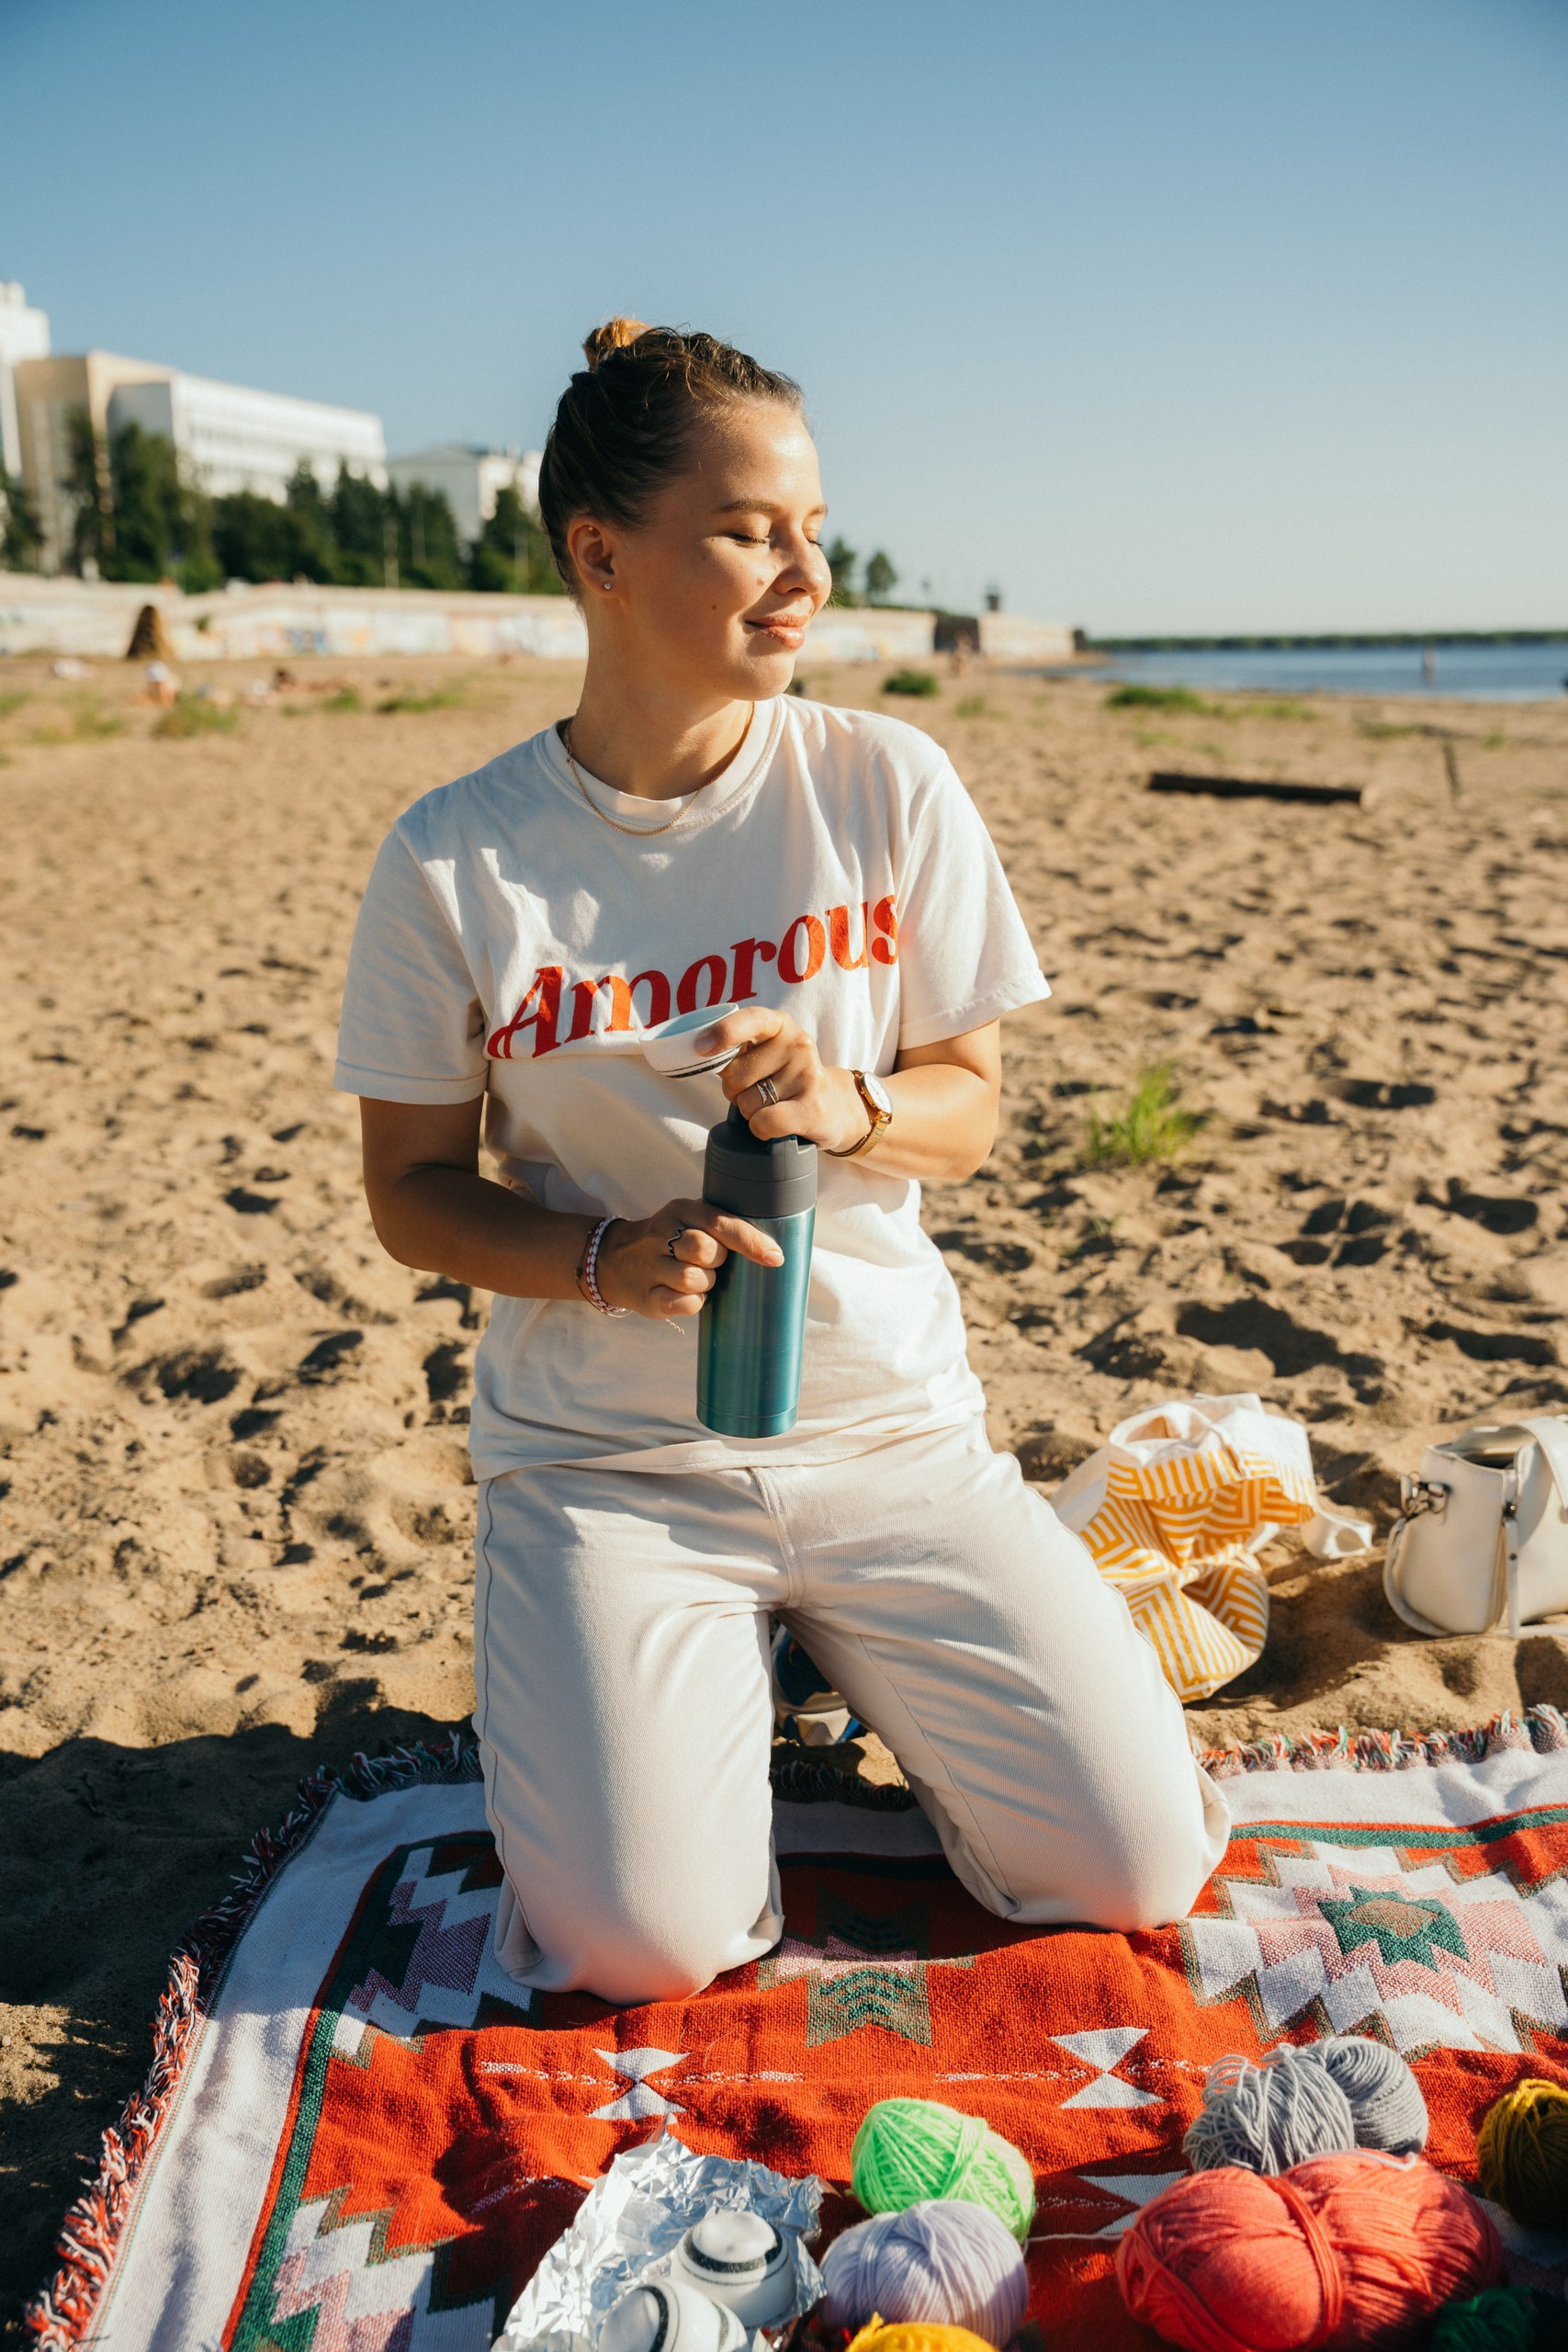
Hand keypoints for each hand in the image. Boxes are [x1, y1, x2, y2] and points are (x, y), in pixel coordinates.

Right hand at [596, 1196, 783, 1320]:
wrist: (615, 1260)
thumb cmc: (671, 1240)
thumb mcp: (690, 1219)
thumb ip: (724, 1225)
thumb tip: (773, 1248)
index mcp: (681, 1210)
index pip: (720, 1222)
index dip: (750, 1241)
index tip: (774, 1257)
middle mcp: (662, 1234)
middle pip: (706, 1250)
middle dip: (718, 1262)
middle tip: (713, 1263)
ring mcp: (650, 1265)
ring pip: (693, 1279)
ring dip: (705, 1283)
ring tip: (698, 1279)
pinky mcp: (647, 1296)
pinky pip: (682, 1303)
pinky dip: (693, 1302)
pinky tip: (688, 1295)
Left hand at [699, 1007, 865, 1151]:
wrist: (834, 1107)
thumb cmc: (785, 1079)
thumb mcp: (766, 1052)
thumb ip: (737, 1048)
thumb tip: (698, 1052)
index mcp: (780, 1025)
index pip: (750, 1020)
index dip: (722, 1033)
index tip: (701, 1048)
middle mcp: (797, 1044)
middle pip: (735, 1074)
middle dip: (734, 1091)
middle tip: (757, 1091)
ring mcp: (807, 1075)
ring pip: (746, 1103)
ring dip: (750, 1112)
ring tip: (774, 1105)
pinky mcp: (812, 1108)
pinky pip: (763, 1122)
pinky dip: (761, 1129)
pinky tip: (776, 1125)